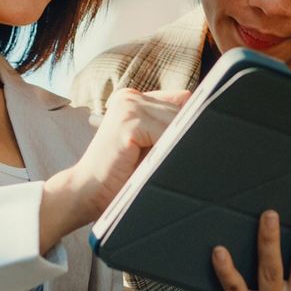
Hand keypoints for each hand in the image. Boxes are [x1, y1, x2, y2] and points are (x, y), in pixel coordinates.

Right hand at [41, 88, 188, 249]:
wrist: (86, 193)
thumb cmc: (118, 177)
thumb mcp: (149, 148)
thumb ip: (169, 130)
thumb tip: (205, 119)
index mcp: (134, 99)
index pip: (181, 100)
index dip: (191, 122)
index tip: (201, 141)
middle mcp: (130, 97)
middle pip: (182, 111)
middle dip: (187, 135)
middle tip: (178, 160)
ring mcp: (128, 106)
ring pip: (178, 121)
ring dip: (177, 145)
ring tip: (165, 165)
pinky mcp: (128, 121)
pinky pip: (167, 132)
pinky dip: (168, 151)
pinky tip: (156, 166)